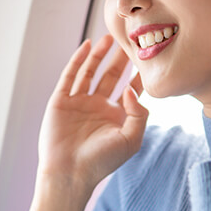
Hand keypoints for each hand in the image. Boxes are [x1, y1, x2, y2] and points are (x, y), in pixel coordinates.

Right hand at [37, 34, 148, 192]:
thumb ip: (139, 113)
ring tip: (111, 37)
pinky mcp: (61, 101)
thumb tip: (130, 88)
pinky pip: (70, 76)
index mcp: (116, 116)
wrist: (70, 173)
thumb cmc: (102, 161)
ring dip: (101, 55)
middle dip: (121, 58)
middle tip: (131, 38)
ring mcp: (79, 102)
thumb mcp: (131, 139)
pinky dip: (79, 59)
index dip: (139, 73)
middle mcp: (98, 107)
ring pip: (91, 72)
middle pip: (112, 76)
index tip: (148, 54)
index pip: (130, 88)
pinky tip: (88, 45)